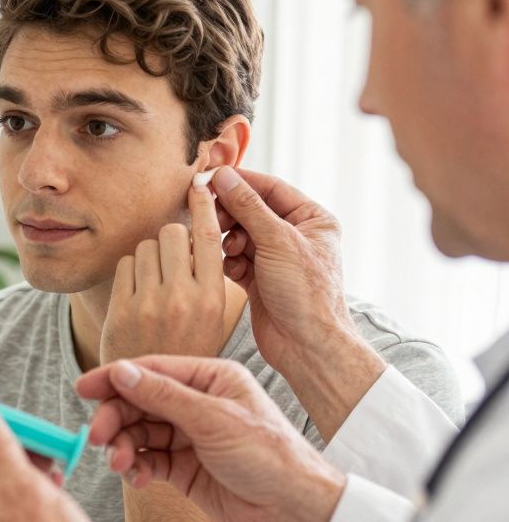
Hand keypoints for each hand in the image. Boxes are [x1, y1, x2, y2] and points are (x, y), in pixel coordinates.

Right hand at [75, 356, 345, 521]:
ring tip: (121, 465)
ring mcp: (189, 437)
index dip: (114, 378)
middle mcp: (197, 404)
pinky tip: (137, 477)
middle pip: (139, 402)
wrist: (293, 510)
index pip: (151, 371)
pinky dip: (137, 467)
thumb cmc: (269, 455)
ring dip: (124, 447)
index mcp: (210, 379)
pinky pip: (148, 460)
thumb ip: (163, 395)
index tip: (83, 388)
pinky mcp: (184, 468)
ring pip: (140, 433)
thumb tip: (121, 371)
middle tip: (99, 437)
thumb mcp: (213, 419)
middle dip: (116, 419)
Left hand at [100, 172, 227, 364]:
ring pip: (147, 246)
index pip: (209, 235)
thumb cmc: (185, 350)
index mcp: (213, 298)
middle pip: (173, 232)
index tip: (201, 183)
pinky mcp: (122, 308)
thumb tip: (197, 228)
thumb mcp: (211, 318)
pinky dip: (130, 271)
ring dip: (149, 256)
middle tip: (170, 261)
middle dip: (170, 239)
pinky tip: (136, 292)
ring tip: (153, 283)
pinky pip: (125, 264)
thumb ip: (207, 277)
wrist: (152, 392)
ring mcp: (150, 303)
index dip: (204, 204)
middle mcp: (184, 297)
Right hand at [214, 167, 385, 439]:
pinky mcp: (259, 278)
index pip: (270, 188)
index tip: (209, 180)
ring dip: (227, 241)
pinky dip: (227, 262)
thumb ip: (248, 207)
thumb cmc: (305, 293)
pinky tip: (229, 271)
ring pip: (239, 235)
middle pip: (251, 210)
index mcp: (312, 219)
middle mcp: (295, 235)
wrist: (306, 345)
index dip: (240, 183)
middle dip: (230, 216)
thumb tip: (223, 176)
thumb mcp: (277, 241)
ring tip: (228, 252)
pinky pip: (234, 259)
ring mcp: (276, 257)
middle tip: (209, 219)